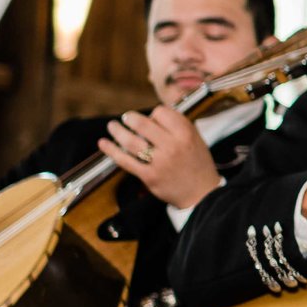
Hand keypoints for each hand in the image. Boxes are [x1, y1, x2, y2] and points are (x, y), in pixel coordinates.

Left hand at [98, 108, 221, 209]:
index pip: (161, 112)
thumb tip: (152, 116)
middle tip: (126, 118)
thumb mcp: (196, 139)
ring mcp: (160, 161)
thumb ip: (178, 126)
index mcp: (186, 133)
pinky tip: (103, 143)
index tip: (152, 120)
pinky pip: (125, 160)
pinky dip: (111, 150)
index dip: (154, 114)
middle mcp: (173, 145)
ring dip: (117, 131)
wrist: (202, 193)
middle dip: (130, 118)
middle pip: (142, 124)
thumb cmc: (198, 164)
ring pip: (131, 141)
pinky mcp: (149, 176)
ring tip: (112, 126)